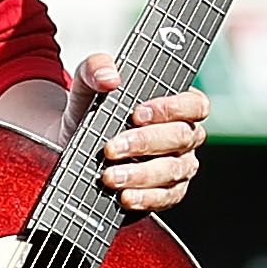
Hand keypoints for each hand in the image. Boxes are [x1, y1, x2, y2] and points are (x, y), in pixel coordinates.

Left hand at [83, 53, 211, 216]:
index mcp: (177, 105)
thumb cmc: (92, 109)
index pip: (195, 104)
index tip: (137, 113)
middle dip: (145, 143)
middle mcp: (184, 136)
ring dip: (141, 174)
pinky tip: (125, 196)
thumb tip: (110, 78)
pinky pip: (166, 198)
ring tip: (110, 176)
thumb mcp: (88, 82)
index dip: (172, 108)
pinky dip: (146, 198)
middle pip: (181, 138)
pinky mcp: (166, 192)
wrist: (71, 143)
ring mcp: (178, 166)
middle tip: (112, 148)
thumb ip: (97, 68)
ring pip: (174, 171)